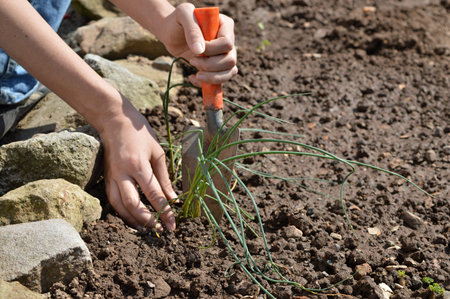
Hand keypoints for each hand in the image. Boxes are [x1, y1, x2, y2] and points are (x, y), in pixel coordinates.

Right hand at [99, 95, 176, 232]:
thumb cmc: (139, 133)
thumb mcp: (157, 152)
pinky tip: (132, 219)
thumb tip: (173, 198)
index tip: (172, 224)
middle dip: (147, 220)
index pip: (153, 193)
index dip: (164, 210)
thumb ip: (164, 177)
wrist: (114, 120)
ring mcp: (111, 176)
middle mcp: (122, 173)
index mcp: (138, 164)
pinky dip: (122, 213)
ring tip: (146, 229)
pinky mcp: (105, 179)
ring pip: (119, 205)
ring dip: (132, 220)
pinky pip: (112, 201)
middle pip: (133, 204)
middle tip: (160, 230)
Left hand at [161, 3, 237, 86]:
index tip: (196, 49)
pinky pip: (220, 80)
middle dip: (210, 65)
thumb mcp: (183, 15)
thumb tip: (200, 51)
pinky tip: (193, 77)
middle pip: (230, 60)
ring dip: (212, 77)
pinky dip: (207, 84)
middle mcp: (228, 41)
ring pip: (229, 72)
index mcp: (225, 25)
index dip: (213, 50)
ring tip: (196, 75)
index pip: (227, 43)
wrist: (170, 34)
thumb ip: (192, 30)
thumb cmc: (178, 20)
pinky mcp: (216, 67)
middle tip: (192, 61)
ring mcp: (224, 55)